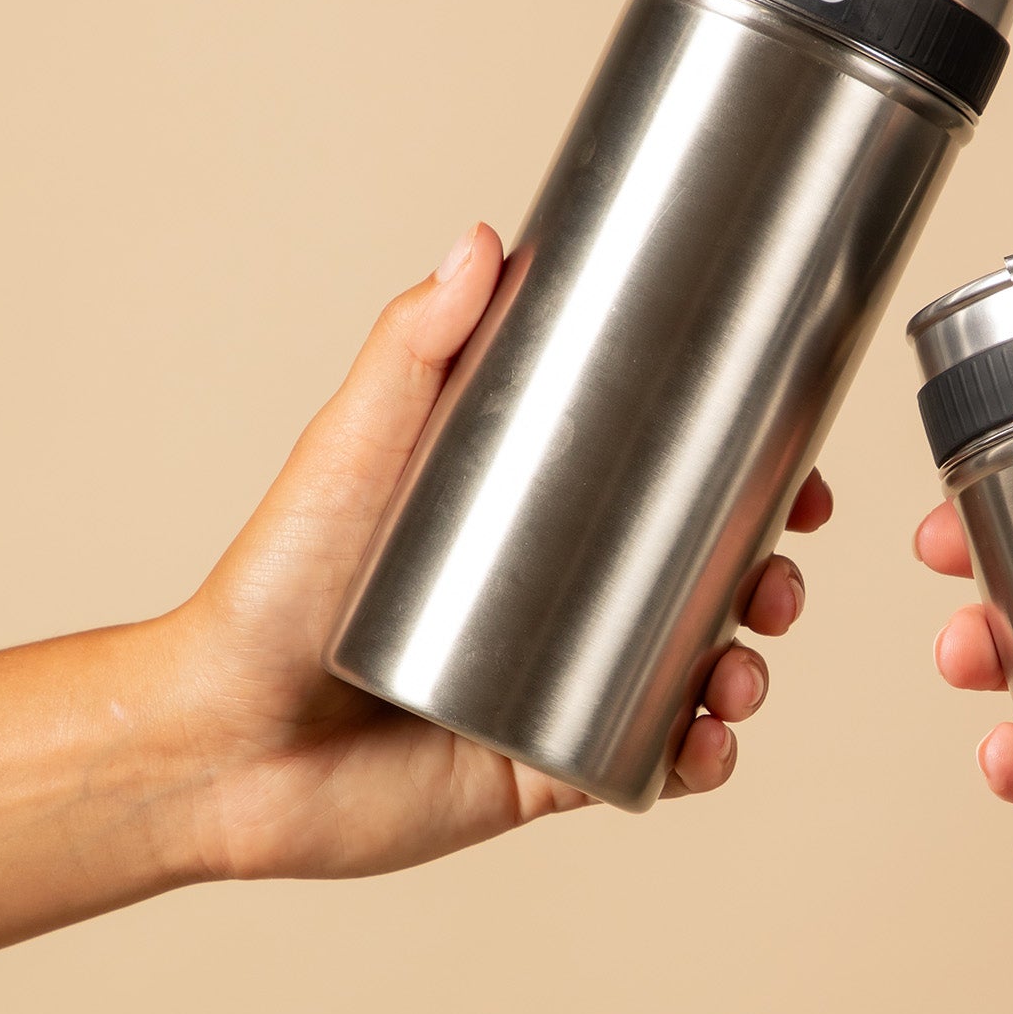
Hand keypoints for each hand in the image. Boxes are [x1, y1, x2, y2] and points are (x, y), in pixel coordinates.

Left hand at [173, 223, 832, 880]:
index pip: (664, 491)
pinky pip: (649, 767)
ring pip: (692, 675)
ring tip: (741, 668)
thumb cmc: (271, 589)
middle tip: (779, 579)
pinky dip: (699, 758)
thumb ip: (412, 346)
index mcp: (530, 525)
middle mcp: (557, 604)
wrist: (218, 743)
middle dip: (767, 580)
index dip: (744, 483)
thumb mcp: (352, 450)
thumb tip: (480, 241)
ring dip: (746, 668)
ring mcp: (558, 690)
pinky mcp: (545, 773)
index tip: (794, 471)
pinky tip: (709, 741)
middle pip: (701, 583)